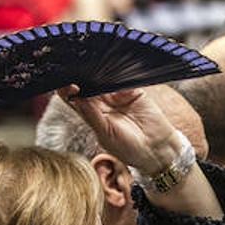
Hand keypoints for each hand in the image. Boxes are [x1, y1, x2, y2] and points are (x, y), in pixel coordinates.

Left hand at [61, 86, 179, 171]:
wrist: (156, 150)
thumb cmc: (129, 148)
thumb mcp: (106, 134)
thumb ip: (92, 116)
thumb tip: (78, 98)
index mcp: (91, 115)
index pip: (74, 98)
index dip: (68, 90)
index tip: (68, 85)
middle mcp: (102, 103)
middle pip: (86, 85)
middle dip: (81, 79)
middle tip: (77, 74)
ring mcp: (117, 96)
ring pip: (102, 79)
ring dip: (97, 75)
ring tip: (93, 75)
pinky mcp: (132, 90)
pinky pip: (122, 79)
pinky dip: (116, 76)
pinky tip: (112, 78)